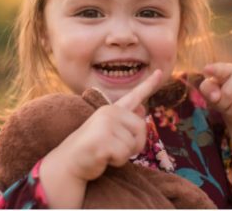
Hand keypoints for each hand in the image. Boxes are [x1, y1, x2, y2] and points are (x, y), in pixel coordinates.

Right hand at [40, 68, 162, 204]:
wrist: (71, 159)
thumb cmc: (94, 147)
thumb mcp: (112, 131)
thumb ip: (126, 120)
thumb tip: (141, 107)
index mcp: (112, 110)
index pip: (134, 95)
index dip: (149, 84)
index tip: (159, 71)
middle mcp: (109, 112)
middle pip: (141, 128)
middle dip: (135, 145)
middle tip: (116, 148)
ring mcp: (105, 124)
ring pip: (133, 144)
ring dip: (123, 155)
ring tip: (107, 151)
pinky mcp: (103, 139)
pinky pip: (123, 154)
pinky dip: (116, 161)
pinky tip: (103, 156)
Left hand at [200, 62, 231, 125]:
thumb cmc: (222, 95)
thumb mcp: (211, 91)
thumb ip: (207, 89)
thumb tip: (215, 96)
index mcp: (227, 69)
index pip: (220, 69)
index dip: (214, 70)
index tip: (206, 70)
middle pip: (228, 94)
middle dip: (223, 104)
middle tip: (223, 104)